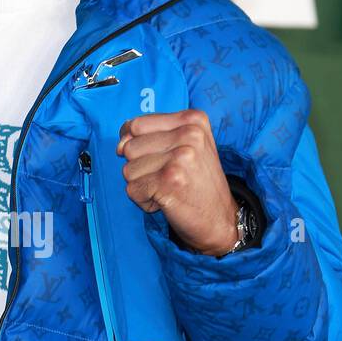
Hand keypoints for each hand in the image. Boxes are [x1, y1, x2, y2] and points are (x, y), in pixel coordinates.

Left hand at [116, 109, 238, 255]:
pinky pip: (132, 189)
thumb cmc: (198, 183)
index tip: (151, 158)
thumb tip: (120, 145)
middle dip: (140, 168)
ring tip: (168, 189)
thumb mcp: (186, 147)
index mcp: (193, 120)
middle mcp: (189, 134)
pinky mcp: (169, 181)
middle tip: (167, 178)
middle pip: (130, 147)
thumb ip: (151, 136)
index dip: (133, 143)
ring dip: (142, 185)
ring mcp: (180, 157)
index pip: (137, 124)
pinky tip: (166, 201)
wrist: (221, 220)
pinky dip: (144, 201)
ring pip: (128, 170)